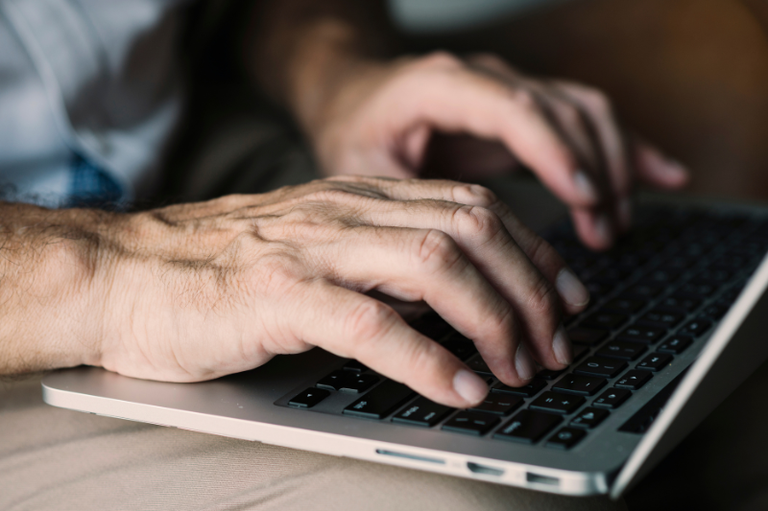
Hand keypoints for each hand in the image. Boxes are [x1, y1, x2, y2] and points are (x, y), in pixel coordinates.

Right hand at [90, 177, 589, 406]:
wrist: (125, 272)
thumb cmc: (219, 269)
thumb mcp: (314, 246)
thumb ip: (376, 256)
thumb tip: (449, 293)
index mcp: (357, 198)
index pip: (472, 207)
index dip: (533, 251)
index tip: (565, 297)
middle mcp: (343, 212)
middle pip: (470, 230)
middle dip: (529, 290)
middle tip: (555, 343)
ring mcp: (311, 250)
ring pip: (433, 266)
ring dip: (492, 321)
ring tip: (519, 368)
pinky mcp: (277, 296)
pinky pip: (371, 323)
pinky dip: (428, 359)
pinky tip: (460, 387)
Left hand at [305, 52, 688, 249]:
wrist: (355, 96)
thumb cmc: (354, 131)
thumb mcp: (359, 169)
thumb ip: (398, 208)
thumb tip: (442, 271)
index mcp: (439, 86)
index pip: (512, 109)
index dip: (554, 152)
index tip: (584, 198)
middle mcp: (484, 78)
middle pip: (561, 111)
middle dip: (592, 173)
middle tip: (604, 234)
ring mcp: (510, 90)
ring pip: (584, 112)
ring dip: (611, 168)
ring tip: (615, 226)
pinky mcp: (524, 110)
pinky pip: (586, 120)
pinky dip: (624, 149)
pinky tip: (660, 177)